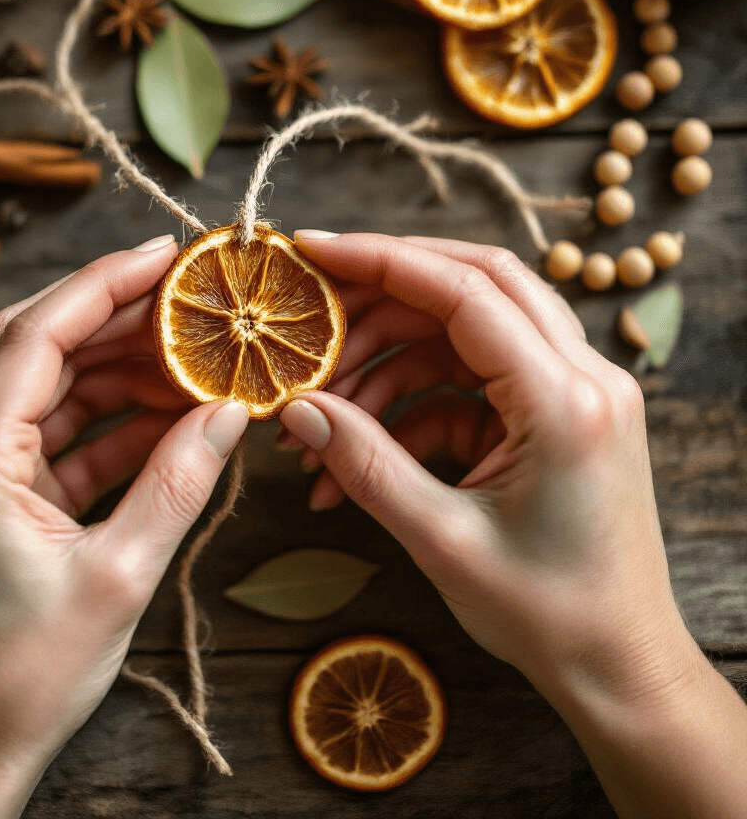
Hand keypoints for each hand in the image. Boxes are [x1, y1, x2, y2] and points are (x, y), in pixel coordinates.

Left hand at [0, 234, 248, 818]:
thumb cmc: (29, 675)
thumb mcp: (121, 576)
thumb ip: (178, 483)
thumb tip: (230, 414)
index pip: (35, 336)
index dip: (103, 284)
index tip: (164, 254)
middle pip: (31, 345)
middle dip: (111, 316)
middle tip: (184, 298)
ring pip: (40, 385)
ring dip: (112, 368)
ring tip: (187, 358)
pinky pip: (45, 434)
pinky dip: (101, 420)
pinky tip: (163, 415)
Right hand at [278, 232, 746, 818]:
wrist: (619, 667)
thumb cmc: (549, 617)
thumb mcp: (443, 540)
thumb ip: (366, 463)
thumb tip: (299, 408)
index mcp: (566, 401)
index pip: (467, 291)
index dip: (383, 260)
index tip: (314, 251)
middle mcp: (583, 377)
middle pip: (474, 285)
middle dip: (383, 292)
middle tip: (312, 314)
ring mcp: (573, 391)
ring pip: (464, 332)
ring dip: (385, 363)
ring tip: (318, 417)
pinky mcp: (552, 413)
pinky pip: (468, 381)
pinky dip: (409, 404)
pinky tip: (357, 452)